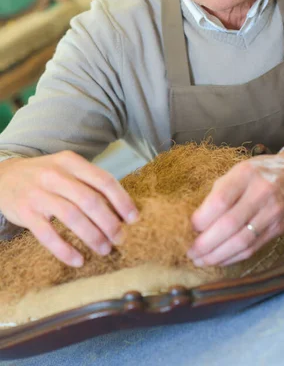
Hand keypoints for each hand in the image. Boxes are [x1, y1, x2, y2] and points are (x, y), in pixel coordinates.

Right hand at [0, 151, 137, 266]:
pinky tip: (78, 260)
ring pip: (72, 217)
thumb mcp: (66, 169)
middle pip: (90, 200)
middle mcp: (55, 175)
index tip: (134, 218)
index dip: (122, 200)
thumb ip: (89, 183)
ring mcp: (39, 194)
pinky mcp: (25, 213)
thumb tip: (121, 208)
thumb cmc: (45, 176)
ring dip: (92, 236)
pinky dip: (65, 249)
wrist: (4, 177)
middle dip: (110, 222)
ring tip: (105, 249)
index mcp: (71, 162)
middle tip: (121, 238)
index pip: (103, 180)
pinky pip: (48, 235)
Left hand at [186, 149, 283, 266]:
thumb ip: (219, 192)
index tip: (190, 228)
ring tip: (200, 260)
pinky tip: (219, 260)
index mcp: (246, 174)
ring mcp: (272, 213)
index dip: (202, 219)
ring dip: (217, 255)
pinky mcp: (278, 229)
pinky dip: (233, 257)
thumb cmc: (259, 173)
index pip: (221, 201)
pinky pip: (252, 248)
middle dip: (206, 243)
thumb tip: (197, 220)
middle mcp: (261, 194)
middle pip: (229, 225)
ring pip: (241, 241)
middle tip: (190, 251)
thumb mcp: (238, 171)